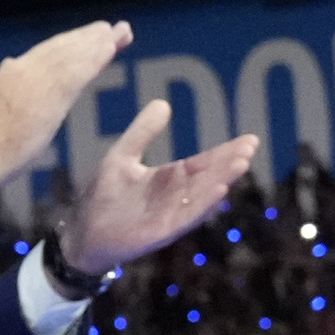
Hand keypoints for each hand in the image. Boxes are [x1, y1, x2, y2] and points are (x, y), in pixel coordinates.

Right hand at [0, 20, 135, 189]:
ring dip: (98, 42)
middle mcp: (23, 69)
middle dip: (90, 38)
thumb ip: (9, 86)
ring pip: (73, 55)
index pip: (47, 54)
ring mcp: (36, 80)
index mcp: (11, 74)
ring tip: (120, 31)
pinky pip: (77, 71)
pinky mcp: (48, 95)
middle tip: (117, 27)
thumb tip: (10, 64)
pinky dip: (95, 58)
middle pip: (63, 49)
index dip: (72, 44)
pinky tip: (111, 48)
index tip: (93, 38)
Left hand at [63, 116, 260, 276]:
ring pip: (202, 195)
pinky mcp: (162, 230)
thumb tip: (163, 103)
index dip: (225, 151)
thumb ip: (142, 132)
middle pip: (208, 177)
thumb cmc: (103, 196)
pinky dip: (203, 204)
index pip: (203, 162)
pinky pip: (187, 216)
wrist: (83, 231)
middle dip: (229, 163)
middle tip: (250, 147)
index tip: (249, 139)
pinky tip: (220, 191)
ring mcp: (171, 214)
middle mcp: (175, 196)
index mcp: (168, 179)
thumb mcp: (122, 156)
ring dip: (222, 180)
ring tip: (241, 164)